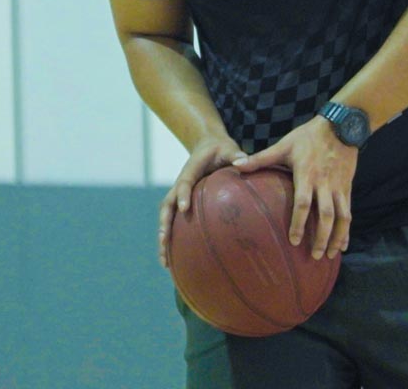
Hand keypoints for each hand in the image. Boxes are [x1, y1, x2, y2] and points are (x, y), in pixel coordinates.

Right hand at [159, 135, 246, 267]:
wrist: (207, 145)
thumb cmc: (220, 149)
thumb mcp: (229, 148)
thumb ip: (236, 155)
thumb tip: (243, 163)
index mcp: (190, 169)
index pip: (184, 182)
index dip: (183, 194)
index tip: (184, 208)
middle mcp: (180, 183)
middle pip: (167, 205)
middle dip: (164, 224)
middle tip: (165, 242)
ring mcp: (179, 195)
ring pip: (167, 217)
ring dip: (164, 238)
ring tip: (165, 262)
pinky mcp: (183, 203)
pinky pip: (175, 222)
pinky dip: (173, 239)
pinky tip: (176, 260)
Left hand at [233, 117, 357, 259]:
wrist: (341, 127)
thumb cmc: (308, 137)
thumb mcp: (283, 145)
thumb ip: (260, 158)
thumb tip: (235, 165)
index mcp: (307, 175)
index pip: (304, 203)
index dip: (300, 223)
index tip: (295, 241)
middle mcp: (325, 184)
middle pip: (326, 216)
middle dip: (322, 237)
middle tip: (315, 256)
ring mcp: (338, 187)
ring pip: (342, 217)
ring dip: (337, 237)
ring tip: (331, 256)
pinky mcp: (347, 188)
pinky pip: (349, 212)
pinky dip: (347, 230)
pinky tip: (344, 244)